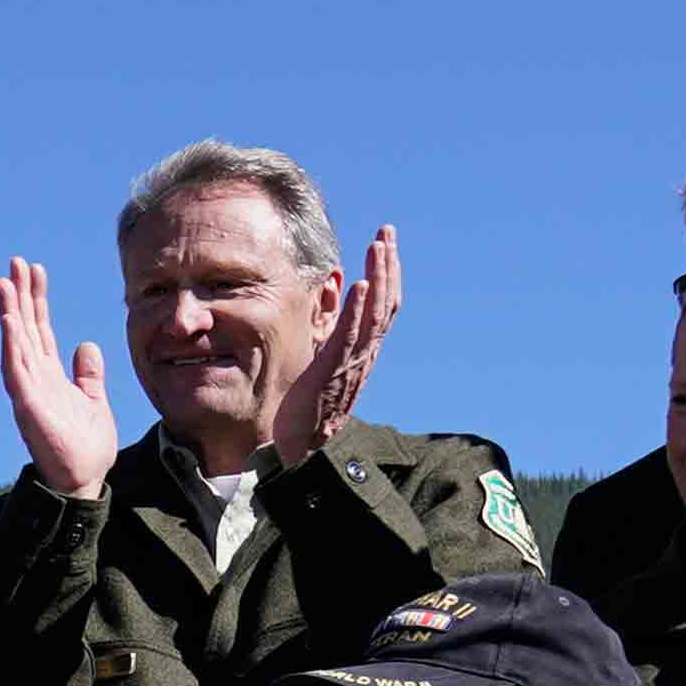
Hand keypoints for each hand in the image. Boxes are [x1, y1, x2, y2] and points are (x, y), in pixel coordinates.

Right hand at [0, 259, 113, 497]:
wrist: (84, 480)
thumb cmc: (86, 447)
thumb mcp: (94, 400)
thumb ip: (89, 374)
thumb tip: (87, 346)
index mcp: (50, 375)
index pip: (41, 329)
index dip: (37, 299)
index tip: (35, 270)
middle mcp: (35, 379)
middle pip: (25, 328)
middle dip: (19, 295)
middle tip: (15, 262)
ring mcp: (29, 391)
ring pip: (15, 344)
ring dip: (9, 313)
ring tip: (5, 282)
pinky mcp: (28, 406)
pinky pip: (16, 371)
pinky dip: (12, 345)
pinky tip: (9, 321)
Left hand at [264, 225, 402, 465]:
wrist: (298, 454)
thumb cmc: (304, 413)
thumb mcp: (319, 367)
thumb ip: (329, 340)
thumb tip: (330, 308)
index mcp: (361, 354)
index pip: (382, 308)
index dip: (386, 274)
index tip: (384, 243)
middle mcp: (363, 358)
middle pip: (385, 304)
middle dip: (388, 265)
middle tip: (386, 231)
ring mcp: (350, 366)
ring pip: (373, 315)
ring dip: (377, 277)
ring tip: (378, 246)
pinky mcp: (331, 374)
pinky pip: (348, 338)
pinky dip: (356, 311)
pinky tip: (359, 284)